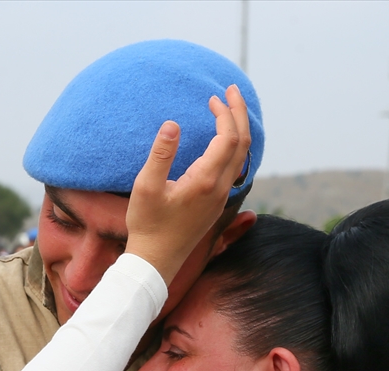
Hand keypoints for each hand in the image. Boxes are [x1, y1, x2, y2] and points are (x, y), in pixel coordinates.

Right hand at [124, 85, 251, 283]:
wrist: (156, 261)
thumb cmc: (147, 225)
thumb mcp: (146, 188)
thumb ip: (160, 155)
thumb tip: (172, 124)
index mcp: (205, 181)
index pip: (228, 138)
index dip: (225, 114)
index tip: (213, 98)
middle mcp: (219, 189)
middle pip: (242, 144)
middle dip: (240, 114)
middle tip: (232, 92)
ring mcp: (220, 198)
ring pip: (242, 157)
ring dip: (239, 130)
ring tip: (231, 111)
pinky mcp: (216, 204)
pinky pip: (235, 169)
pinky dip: (235, 147)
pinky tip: (225, 142)